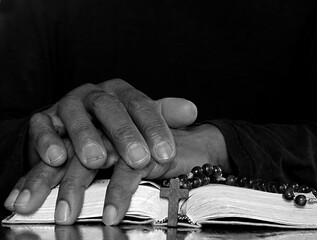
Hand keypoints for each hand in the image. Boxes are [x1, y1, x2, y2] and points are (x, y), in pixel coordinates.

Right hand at [4, 95, 198, 218]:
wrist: (77, 128)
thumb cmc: (114, 128)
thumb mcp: (141, 120)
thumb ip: (165, 114)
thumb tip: (192, 110)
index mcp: (121, 93)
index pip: (142, 106)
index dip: (156, 129)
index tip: (167, 154)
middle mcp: (95, 95)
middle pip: (110, 109)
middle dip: (124, 135)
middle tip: (138, 160)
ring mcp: (68, 105)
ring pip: (76, 117)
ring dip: (85, 138)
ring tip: (97, 160)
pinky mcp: (43, 120)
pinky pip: (41, 127)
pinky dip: (46, 141)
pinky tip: (57, 158)